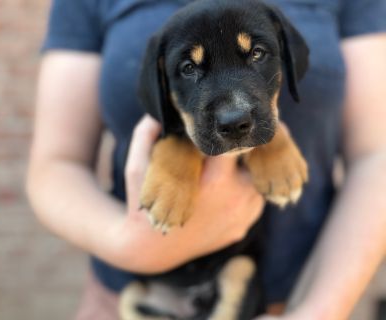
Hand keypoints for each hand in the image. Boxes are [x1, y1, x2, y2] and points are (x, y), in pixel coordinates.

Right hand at [122, 115, 263, 271]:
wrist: (152, 248)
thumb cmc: (145, 204)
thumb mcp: (137, 167)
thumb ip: (146, 135)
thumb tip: (156, 112)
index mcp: (216, 180)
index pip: (239, 142)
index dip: (231, 132)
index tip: (223, 128)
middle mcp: (238, 198)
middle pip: (256, 159)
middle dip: (244, 148)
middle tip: (231, 141)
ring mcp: (244, 216)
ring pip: (257, 179)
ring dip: (244, 170)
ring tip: (226, 165)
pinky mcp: (243, 228)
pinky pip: (253, 201)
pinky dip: (243, 191)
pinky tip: (226, 188)